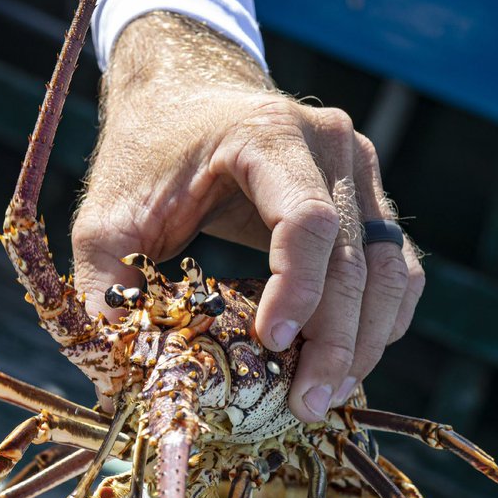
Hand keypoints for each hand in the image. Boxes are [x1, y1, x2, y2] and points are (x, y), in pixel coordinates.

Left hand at [72, 13, 424, 421]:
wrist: (184, 93)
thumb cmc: (146, 152)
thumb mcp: (107, 213)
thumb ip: (105, 283)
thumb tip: (121, 370)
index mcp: (268, 136)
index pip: (308, 221)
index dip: (297, 290)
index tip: (270, 345)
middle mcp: (332, 145)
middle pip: (355, 258)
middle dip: (336, 342)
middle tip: (307, 405)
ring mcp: (360, 170)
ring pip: (387, 270)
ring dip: (365, 340)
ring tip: (326, 396)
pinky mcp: (369, 197)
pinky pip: (393, 267)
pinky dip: (378, 318)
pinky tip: (347, 362)